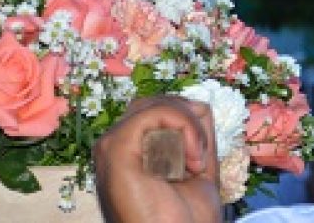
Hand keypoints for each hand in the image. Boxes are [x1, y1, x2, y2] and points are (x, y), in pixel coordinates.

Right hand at [94, 96, 222, 222]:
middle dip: (187, 119)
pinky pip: (154, 113)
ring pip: (155, 104)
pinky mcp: (115, 147)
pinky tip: (193, 159)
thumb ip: (196, 138)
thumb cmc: (184, 221)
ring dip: (189, 126)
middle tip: (201, 158)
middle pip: (153, 102)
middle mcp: (115, 145)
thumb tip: (200, 104)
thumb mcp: (198, 171)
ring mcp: (111, 145)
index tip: (202, 158)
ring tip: (197, 162)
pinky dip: (184, 127)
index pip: (154, 111)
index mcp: (129, 153)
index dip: (184, 121)